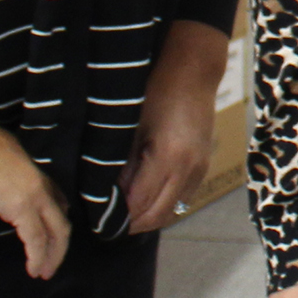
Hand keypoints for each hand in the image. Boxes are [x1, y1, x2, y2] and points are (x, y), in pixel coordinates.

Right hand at [0, 53, 70, 280]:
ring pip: (56, 231)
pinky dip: (39, 256)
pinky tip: (33, 269)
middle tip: (52, 261)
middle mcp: (38, 181)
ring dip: (52, 255)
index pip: (53, 194)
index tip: (53, 229)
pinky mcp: (21, 207)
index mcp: (30, 168)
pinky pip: (37, 239)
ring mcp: (33, 194)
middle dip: (59, 242)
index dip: (57, 214)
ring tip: (44, 272)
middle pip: (60, 217)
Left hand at [123, 19, 228, 233]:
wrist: (193, 73)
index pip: (139, 204)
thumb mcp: (130, 128)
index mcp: (168, 158)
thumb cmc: (156, 92)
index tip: (95, 221)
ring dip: (147, 217)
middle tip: (104, 223)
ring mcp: (199, 170)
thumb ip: (120, 165)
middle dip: (131, 224)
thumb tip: (106, 195)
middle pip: (157, 215)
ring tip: (122, 213)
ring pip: (171, 212)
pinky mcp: (203, 167)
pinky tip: (143, 198)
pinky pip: (181, 199)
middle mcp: (188, 170)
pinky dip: (162, 205)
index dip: (116, 216)